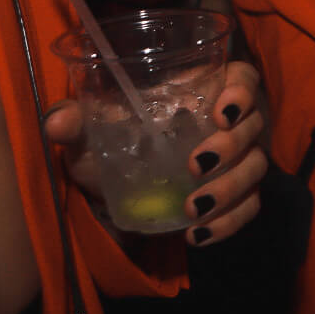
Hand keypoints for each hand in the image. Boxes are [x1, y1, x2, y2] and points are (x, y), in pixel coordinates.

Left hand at [46, 60, 270, 247]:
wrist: (116, 191)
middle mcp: (230, 123)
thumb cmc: (111, 145)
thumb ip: (75, 123)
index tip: (220, 114)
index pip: (242, 79)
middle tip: (195, 167)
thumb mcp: (90, 133)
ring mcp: (239, 160)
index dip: (241, 92)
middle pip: (253, 125)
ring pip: (256, 167)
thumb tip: (58, 122)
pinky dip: (229, 222)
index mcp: (202, 92)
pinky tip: (198, 235)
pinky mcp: (237, 195)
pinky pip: (249, 207)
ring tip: (193, 209)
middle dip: (230, 147)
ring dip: (230, 189)